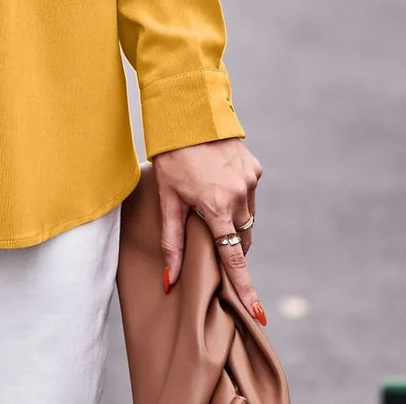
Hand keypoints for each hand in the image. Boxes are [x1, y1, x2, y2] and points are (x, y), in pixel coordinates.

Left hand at [152, 137, 265, 324]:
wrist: (188, 111)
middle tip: (207, 232)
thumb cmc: (171, 156)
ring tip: (208, 200)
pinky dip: (238, 197)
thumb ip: (172, 242)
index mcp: (216, 208)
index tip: (257, 314)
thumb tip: (170, 281)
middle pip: (239, 238)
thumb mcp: (167, 198)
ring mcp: (250, 182)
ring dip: (232, 220)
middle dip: (228, 244)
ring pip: (246, 218)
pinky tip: (218, 180)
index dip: (245, 288)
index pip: (234, 259)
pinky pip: (250, 195)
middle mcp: (239, 197)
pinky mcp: (255, 169)